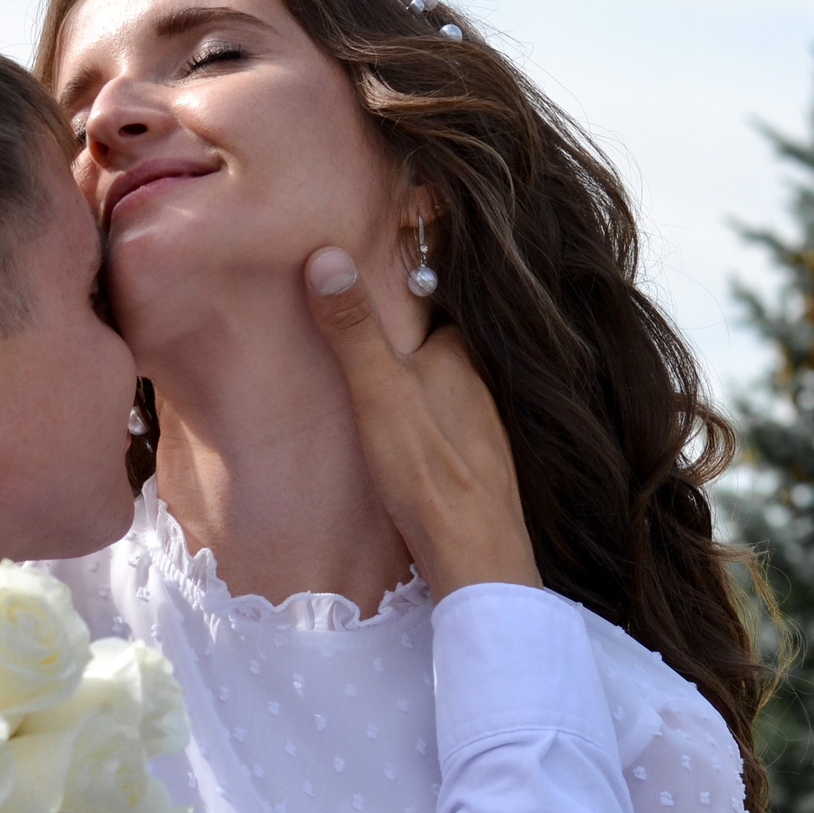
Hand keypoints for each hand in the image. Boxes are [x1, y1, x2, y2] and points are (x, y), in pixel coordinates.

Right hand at [302, 245, 540, 597]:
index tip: (366, 271)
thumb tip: (326, 253)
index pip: (431, 303)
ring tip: (377, 379)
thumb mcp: (379, 394)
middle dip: (405, 336)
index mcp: (460, 355)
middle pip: (437, 345)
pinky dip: (429, 418)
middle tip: (355, 326)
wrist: (477, 558)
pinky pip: (451, 423)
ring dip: (417, 381)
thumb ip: (353, 329)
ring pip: (445, 387)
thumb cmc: (428, 473)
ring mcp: (486, 426)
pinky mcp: (484, 465)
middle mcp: (482, 383)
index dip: (402, 287)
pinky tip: (409, 437)